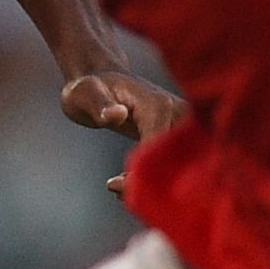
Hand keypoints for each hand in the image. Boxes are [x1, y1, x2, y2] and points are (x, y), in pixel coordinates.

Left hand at [60, 67, 184, 203]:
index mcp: (158, 106)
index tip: (114, 184)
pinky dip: (158, 179)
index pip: (159, 147)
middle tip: (115, 189)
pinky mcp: (181, 135)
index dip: (141, 172)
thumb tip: (116, 115)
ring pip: (183, 165)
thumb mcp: (85, 95)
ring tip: (119, 188)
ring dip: (157, 184)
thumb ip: (100, 106)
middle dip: (151, 184)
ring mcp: (184, 125)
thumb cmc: (88, 88)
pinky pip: (179, 163)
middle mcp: (179, 114)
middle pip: (178, 160)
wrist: (101, 79)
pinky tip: (128, 182)